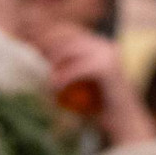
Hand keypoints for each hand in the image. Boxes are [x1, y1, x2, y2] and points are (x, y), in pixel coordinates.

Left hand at [31, 23, 155, 146]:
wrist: (125, 124)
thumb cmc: (100, 108)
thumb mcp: (80, 82)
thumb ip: (65, 68)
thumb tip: (38, 58)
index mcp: (99, 44)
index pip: (68, 31)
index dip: (48, 35)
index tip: (30, 46)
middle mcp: (104, 45)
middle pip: (68, 35)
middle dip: (46, 44)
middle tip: (31, 58)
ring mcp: (107, 54)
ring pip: (71, 49)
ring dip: (53, 61)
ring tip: (42, 74)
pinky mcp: (107, 68)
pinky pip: (77, 68)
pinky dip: (63, 77)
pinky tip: (53, 87)